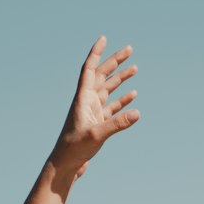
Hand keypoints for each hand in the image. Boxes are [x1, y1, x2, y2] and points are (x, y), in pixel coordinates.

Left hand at [50, 37, 139, 178]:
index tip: (103, 38)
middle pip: (102, 75)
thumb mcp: (97, 135)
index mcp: (83, 98)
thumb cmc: (74, 149)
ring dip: (120, 78)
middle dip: (115, 61)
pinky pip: (112, 107)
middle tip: (129, 49)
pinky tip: (133, 95)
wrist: (65, 165)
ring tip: (135, 68)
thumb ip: (117, 123)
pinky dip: (122, 99)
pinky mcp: (98, 123)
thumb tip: (138, 112)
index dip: (96, 53)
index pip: (90, 69)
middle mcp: (87, 101)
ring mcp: (93, 111)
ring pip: (108, 89)